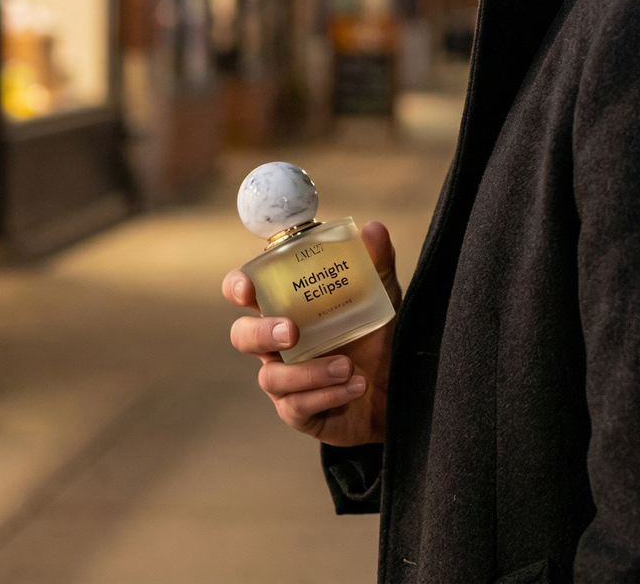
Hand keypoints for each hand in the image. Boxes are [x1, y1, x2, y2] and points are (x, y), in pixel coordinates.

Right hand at [222, 221, 400, 445]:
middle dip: (262, 333)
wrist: (401, 388)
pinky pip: (297, 407)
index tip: (247, 289)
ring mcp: (285, 380)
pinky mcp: (299, 412)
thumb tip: (372, 227)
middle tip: (293, 331)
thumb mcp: (382, 296)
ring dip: (310, 371)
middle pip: (242, 337)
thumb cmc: (378, 334)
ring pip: (271, 378)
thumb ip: (376, 263)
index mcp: (289, 308)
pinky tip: (355, 386)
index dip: (238, 287)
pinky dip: (327, 395)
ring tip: (348, 365)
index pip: (247, 293)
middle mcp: (278, 344)